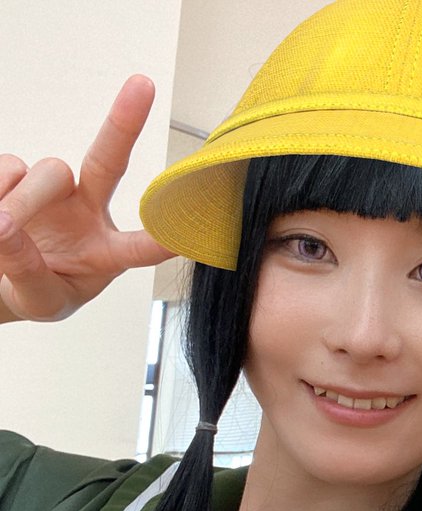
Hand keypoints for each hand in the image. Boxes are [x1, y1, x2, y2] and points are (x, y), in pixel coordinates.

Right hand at [0, 75, 174, 323]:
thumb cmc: (35, 292)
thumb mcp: (39, 300)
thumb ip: (27, 270)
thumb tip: (4, 224)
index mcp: (106, 253)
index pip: (139, 246)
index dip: (163, 240)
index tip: (189, 233)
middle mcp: (88, 212)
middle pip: (109, 163)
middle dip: (126, 124)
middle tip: (143, 84)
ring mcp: (55, 191)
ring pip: (48, 171)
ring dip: (22, 200)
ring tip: (2, 227)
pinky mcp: (19, 174)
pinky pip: (8, 167)